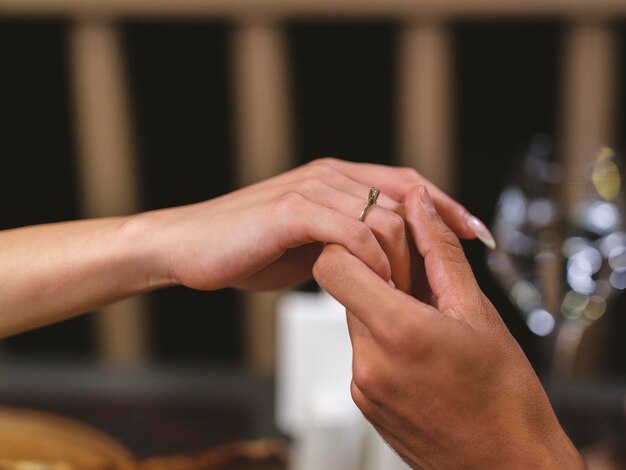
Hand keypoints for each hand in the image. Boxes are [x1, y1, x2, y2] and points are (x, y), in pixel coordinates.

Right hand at [139, 158, 485, 291]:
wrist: (190, 247)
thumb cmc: (247, 248)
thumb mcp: (310, 242)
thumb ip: (345, 240)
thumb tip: (383, 257)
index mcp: (339, 179)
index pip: (410, 184)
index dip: (449, 207)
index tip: (478, 235)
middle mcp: (331, 176)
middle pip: (408, 197)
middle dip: (437, 239)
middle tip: (446, 282)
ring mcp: (313, 189)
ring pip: (385, 218)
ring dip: (402, 260)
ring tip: (405, 294)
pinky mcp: (293, 209)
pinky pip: (351, 232)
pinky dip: (371, 261)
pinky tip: (374, 285)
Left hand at [313, 186, 583, 468]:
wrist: (506, 465)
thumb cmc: (504, 397)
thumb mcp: (477, 311)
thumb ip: (440, 252)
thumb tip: (421, 207)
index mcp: (398, 332)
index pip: (334, 265)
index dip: (353, 243)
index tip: (384, 244)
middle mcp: (369, 362)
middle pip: (344, 289)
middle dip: (377, 274)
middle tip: (419, 282)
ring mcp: (362, 386)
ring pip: (354, 318)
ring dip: (383, 307)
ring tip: (427, 319)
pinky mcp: (363, 401)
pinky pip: (361, 351)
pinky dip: (384, 338)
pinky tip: (420, 349)